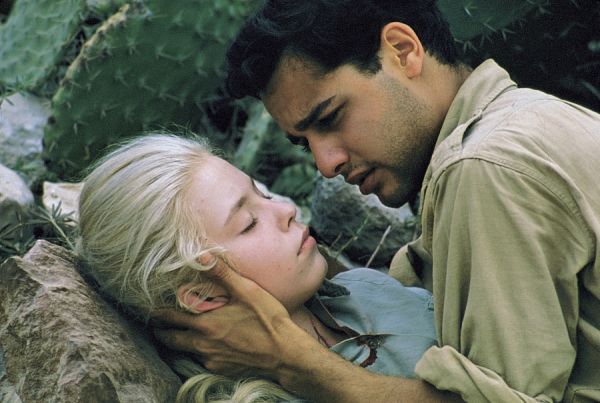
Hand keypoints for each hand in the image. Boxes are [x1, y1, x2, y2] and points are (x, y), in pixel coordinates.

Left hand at [152, 257, 297, 377]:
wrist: (284, 354)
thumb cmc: (268, 320)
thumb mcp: (247, 291)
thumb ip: (222, 273)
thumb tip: (201, 255)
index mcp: (205, 323)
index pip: (171, 318)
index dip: (158, 315)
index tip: (149, 311)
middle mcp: (203, 344)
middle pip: (171, 340)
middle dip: (161, 332)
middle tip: (156, 326)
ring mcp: (211, 359)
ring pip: (185, 352)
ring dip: (179, 344)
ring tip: (176, 336)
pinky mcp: (221, 370)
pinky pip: (202, 361)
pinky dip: (199, 353)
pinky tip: (206, 347)